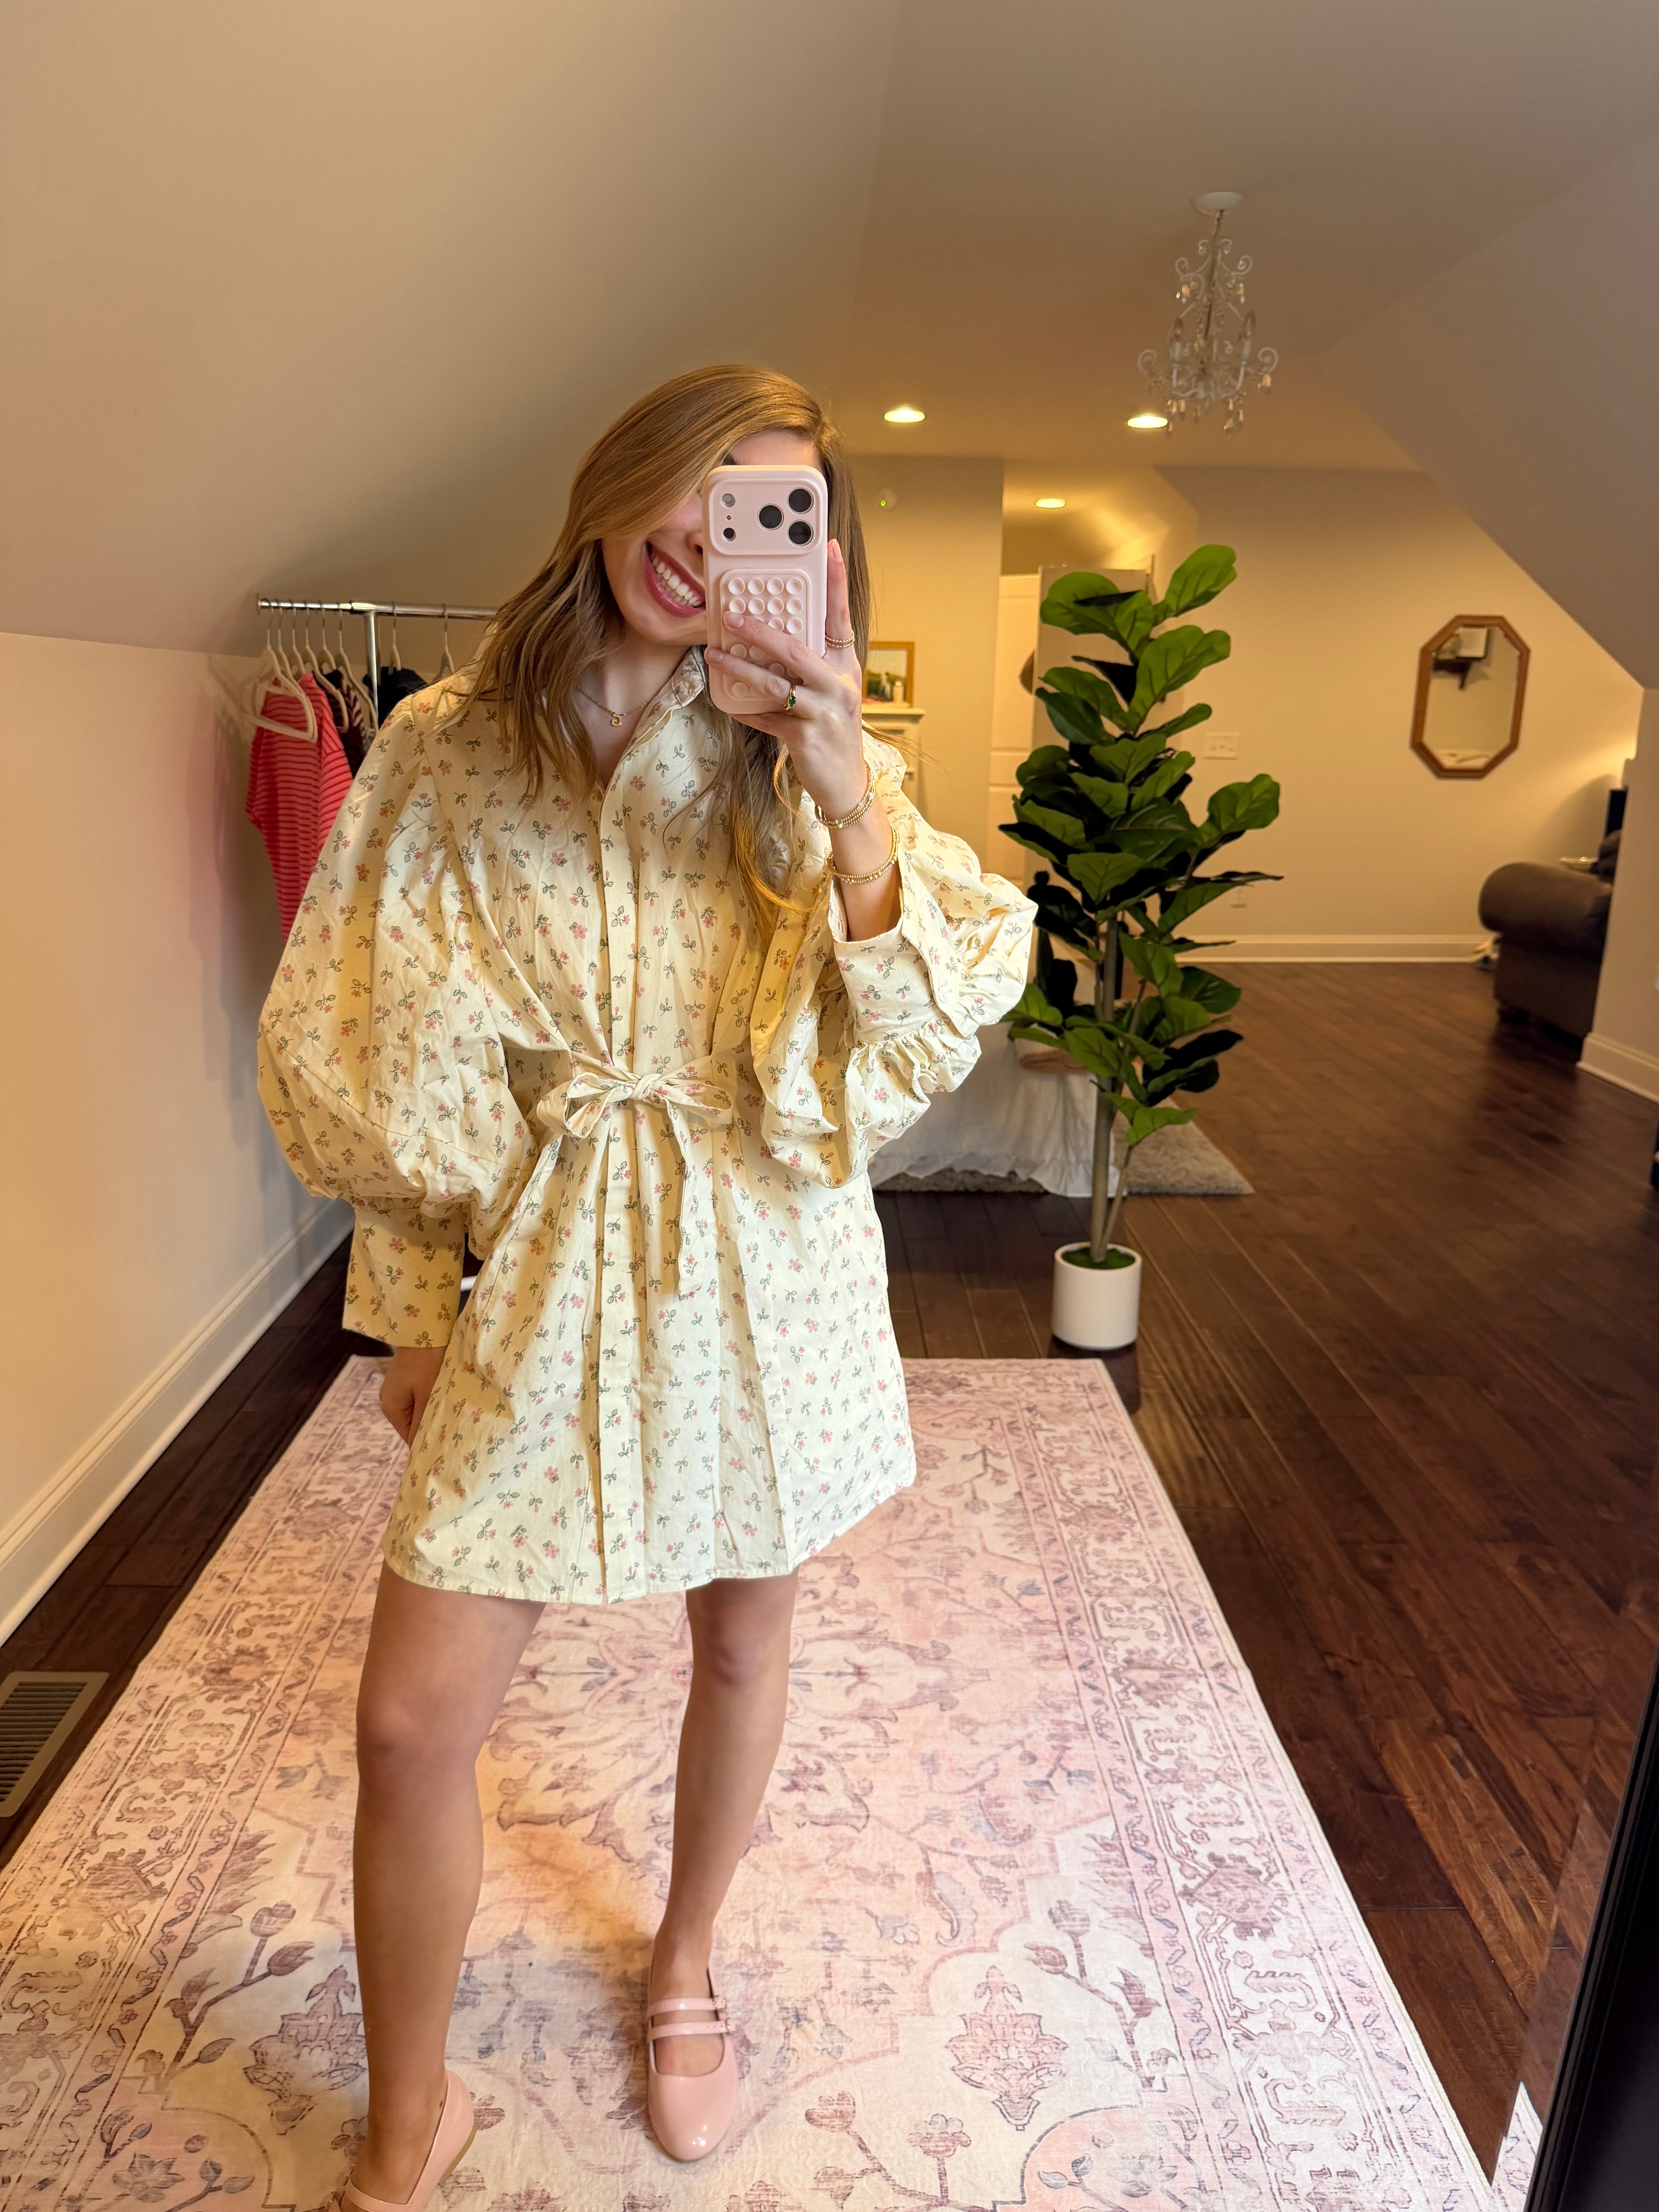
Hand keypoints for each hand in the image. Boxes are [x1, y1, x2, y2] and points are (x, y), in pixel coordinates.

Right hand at [379, 1345, 445, 1443]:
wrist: (423, 1327)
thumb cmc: (427, 1361)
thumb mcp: (427, 1394)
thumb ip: (423, 1421)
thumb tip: (420, 1448)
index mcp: (391, 1408)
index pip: (409, 1437)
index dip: (427, 1441)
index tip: (447, 1444)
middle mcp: (389, 1400)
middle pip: (412, 1424)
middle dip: (431, 1425)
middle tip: (454, 1429)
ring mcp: (397, 1389)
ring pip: (417, 1410)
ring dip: (432, 1411)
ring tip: (452, 1413)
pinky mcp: (406, 1378)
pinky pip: (418, 1397)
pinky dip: (430, 1399)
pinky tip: (444, 1397)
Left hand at [706, 539, 867, 817]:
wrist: (844, 783)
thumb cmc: (832, 730)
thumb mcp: (830, 691)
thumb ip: (809, 664)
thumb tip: (771, 637)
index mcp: (845, 667)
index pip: (840, 617)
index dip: (835, 582)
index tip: (828, 548)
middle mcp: (839, 686)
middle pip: (797, 648)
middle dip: (760, 631)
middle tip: (731, 616)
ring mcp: (825, 713)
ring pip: (776, 683)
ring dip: (741, 668)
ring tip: (715, 655)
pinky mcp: (806, 739)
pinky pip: (767, 718)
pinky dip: (746, 710)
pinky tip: (728, 702)